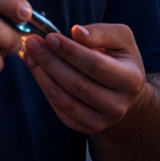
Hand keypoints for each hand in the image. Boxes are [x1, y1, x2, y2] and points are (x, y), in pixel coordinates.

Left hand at [21, 24, 147, 133]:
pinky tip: (37, 71)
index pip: (95, 65)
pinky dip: (45, 88)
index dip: (69, 51)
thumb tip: (77, 33)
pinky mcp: (87, 128)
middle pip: (77, 83)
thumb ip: (101, 32)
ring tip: (30, 55)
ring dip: (42, 75)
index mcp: (130, 80)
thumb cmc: (121, 61)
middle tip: (32, 43)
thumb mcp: (122, 39)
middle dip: (50, 61)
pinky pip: (60, 109)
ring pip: (64, 99)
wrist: (126, 94)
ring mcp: (102, 120)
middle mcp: (118, 105)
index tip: (49, 37)